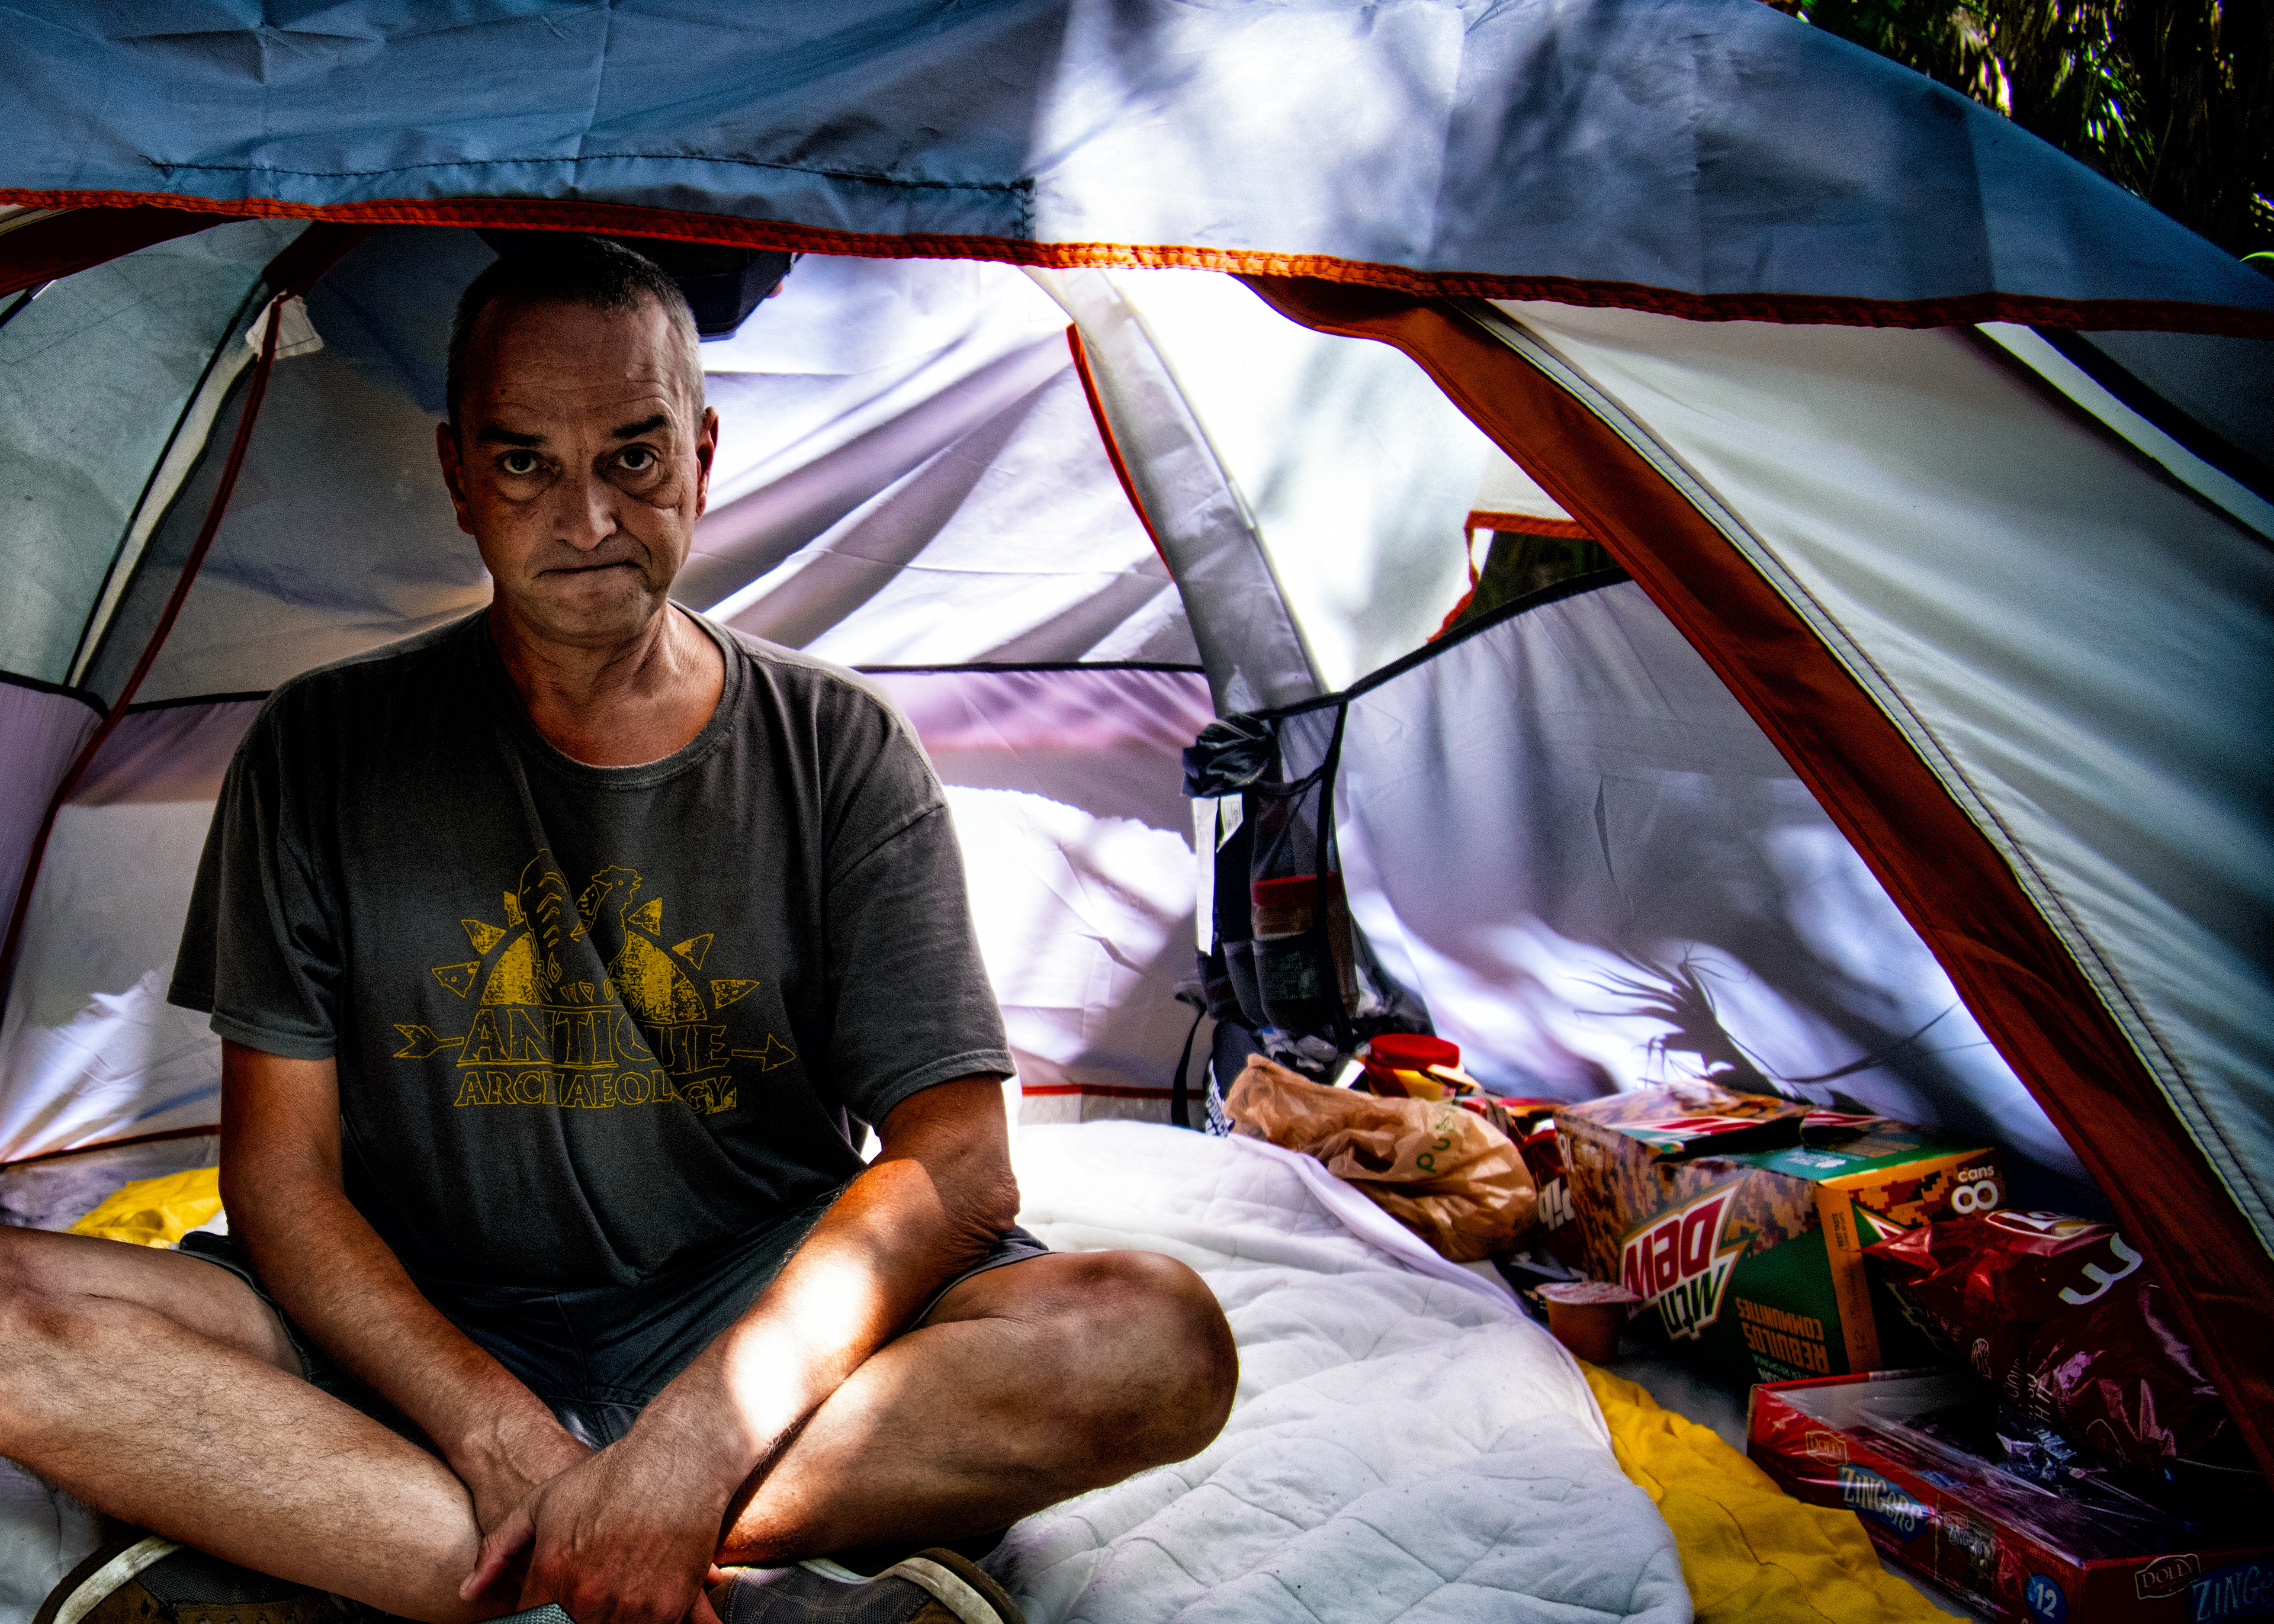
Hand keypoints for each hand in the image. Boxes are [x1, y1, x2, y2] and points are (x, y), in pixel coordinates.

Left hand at [460, 1429, 734, 1623]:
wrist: (678, 1457)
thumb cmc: (608, 1477)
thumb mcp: (541, 1502)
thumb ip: (498, 1549)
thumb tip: (467, 1592)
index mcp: (551, 1575)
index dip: (533, 1621)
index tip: (543, 1613)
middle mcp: (587, 1597)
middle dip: (571, 1621)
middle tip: (580, 1603)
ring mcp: (629, 1606)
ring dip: (604, 1623)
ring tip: (606, 1601)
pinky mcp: (668, 1608)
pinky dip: (637, 1622)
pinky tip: (634, 1607)